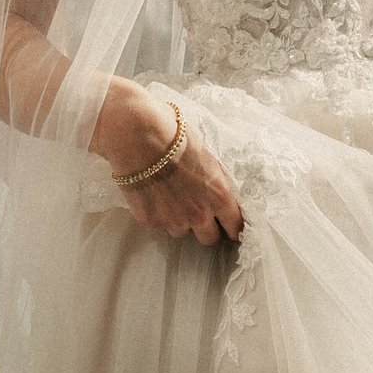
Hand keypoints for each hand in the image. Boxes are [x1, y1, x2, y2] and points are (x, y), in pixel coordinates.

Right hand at [101, 93, 245, 247]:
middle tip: (196, 211)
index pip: (235, 226)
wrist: (136, 133)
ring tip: (168, 196)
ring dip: (178, 219)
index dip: (232, 226)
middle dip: (205, 228)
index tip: (229, 225)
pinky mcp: (149, 220)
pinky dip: (156, 213)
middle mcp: (198, 213)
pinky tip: (151, 193)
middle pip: (209, 239)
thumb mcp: (206, 154)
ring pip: (181, 231)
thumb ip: (215, 179)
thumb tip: (220, 189)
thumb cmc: (173, 135)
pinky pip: (158, 224)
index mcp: (218, 195)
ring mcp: (172, 219)